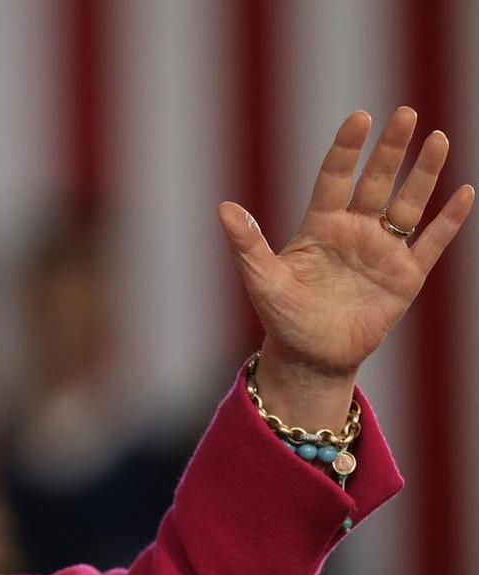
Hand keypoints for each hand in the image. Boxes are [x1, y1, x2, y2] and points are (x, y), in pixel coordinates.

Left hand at [217, 108, 472, 427]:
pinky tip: (464, 193)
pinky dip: (448, 220)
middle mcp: (354, 230)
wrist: (311, 356)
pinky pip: (431, 243)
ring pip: (408, 204)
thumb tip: (223, 208)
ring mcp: (382, 250)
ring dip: (424, 174)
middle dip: (391, 149)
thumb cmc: (283, 316)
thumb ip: (247, 244)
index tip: (359, 118)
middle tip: (405, 113)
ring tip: (438, 138)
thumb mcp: (262, 280)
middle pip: (377, 181)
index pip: (335, 177)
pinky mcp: (405, 276)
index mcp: (320, 225)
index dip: (347, 149)